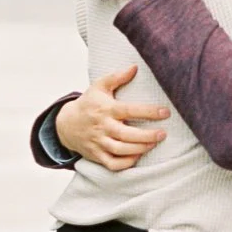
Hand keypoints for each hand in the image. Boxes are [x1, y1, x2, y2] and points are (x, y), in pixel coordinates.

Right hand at [54, 64, 169, 171]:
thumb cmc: (88, 103)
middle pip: (127, 134)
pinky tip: (137, 156)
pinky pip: (113, 164)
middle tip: (163, 134)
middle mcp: (102, 126)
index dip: (149, 112)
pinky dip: (126, 163)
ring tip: (154, 143)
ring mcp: (99, 142)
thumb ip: (117, 77)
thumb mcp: (98, 86)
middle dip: (147, 136)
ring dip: (140, 148)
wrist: (66, 124)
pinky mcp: (97, 155)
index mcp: (106, 109)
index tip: (165, 112)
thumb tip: (135, 67)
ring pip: (121, 150)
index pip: (129, 110)